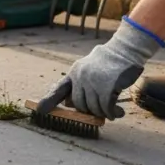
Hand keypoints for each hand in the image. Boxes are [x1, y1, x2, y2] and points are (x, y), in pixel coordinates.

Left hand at [36, 21, 160, 118]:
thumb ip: (80, 84)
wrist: (124, 51)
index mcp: (74, 73)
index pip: (60, 89)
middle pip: (78, 104)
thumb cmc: (109, 63)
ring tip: (113, 112)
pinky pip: (106, 108)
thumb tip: (69, 103)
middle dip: (89, 111)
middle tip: (101, 112)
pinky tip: (118, 112)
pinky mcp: (106, 87)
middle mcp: (80, 77)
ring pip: (93, 108)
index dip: (50, 100)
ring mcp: (92, 82)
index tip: (40, 109)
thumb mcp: (89, 70)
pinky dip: (112, 113)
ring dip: (104, 113)